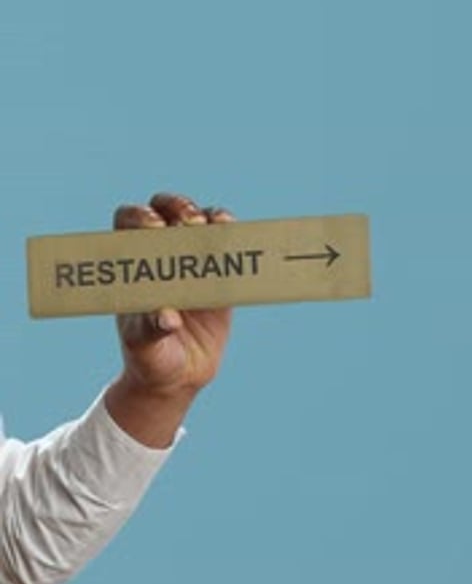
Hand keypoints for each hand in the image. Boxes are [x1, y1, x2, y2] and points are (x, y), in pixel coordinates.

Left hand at [113, 193, 234, 398]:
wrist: (179, 376)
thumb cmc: (150, 358)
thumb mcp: (144, 348)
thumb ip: (151, 330)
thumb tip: (166, 315)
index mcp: (133, 264)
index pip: (129, 221)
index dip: (139, 216)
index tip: (154, 229)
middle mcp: (160, 253)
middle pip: (164, 209)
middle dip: (176, 206)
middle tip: (187, 223)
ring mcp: (190, 259)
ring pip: (197, 218)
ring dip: (204, 214)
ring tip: (211, 226)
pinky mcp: (218, 272)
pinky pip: (225, 241)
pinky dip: (229, 231)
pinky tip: (230, 232)